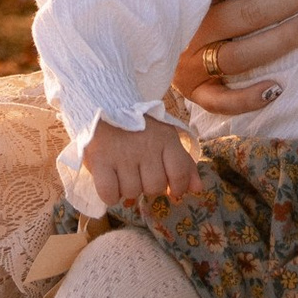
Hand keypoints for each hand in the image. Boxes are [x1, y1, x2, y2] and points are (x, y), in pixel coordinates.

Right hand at [82, 115, 201, 206]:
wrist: (104, 103)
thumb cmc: (139, 125)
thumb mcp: (165, 136)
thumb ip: (183, 162)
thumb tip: (197, 189)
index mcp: (165, 138)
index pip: (179, 173)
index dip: (177, 187)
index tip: (170, 189)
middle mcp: (146, 146)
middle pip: (154, 187)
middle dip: (148, 186)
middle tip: (140, 173)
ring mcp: (122, 154)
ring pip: (131, 192)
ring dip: (127, 189)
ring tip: (123, 173)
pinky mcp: (100, 160)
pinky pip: (109, 193)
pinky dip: (110, 194)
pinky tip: (111, 182)